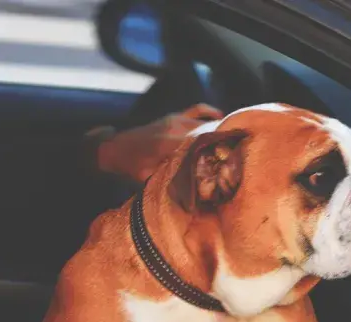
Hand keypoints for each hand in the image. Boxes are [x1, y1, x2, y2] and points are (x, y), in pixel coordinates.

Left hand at [93, 103, 225, 182]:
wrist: (114, 149)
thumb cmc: (131, 167)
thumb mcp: (150, 178)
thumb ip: (172, 177)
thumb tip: (195, 184)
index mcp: (170, 144)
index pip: (202, 145)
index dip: (219, 151)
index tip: (233, 160)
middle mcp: (177, 127)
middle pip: (208, 133)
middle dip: (223, 142)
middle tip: (237, 154)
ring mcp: (177, 119)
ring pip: (206, 123)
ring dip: (219, 131)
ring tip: (233, 141)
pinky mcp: (175, 116)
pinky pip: (198, 110)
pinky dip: (211, 113)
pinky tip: (222, 119)